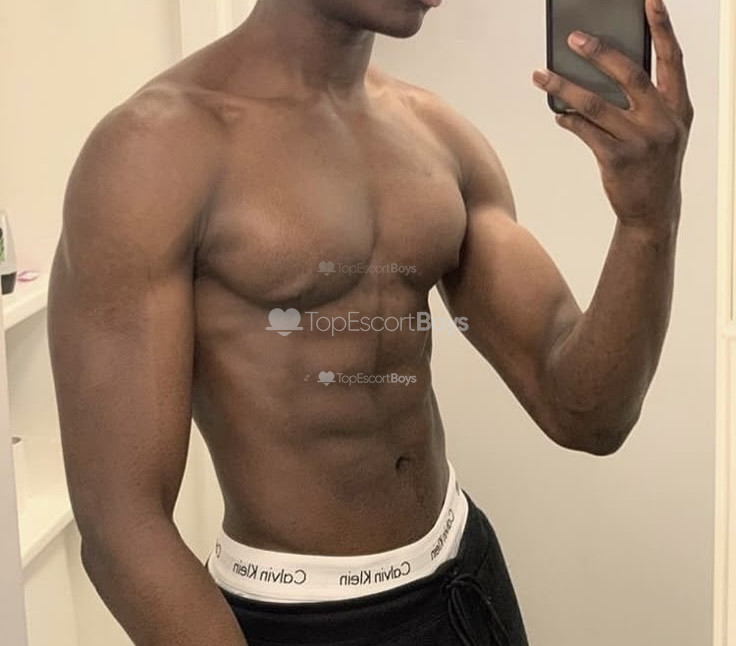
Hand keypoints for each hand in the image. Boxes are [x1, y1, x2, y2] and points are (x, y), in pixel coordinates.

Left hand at [532, 0, 693, 236]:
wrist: (652, 210)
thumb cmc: (654, 165)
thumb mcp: (664, 130)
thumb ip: (646, 102)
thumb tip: (604, 72)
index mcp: (679, 108)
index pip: (672, 59)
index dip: (662, 28)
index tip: (649, 0)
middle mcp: (664, 121)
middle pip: (629, 75)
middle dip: (600, 52)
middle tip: (574, 38)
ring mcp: (641, 141)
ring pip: (596, 103)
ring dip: (565, 86)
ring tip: (541, 76)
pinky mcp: (617, 159)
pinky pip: (585, 131)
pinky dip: (568, 119)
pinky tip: (558, 113)